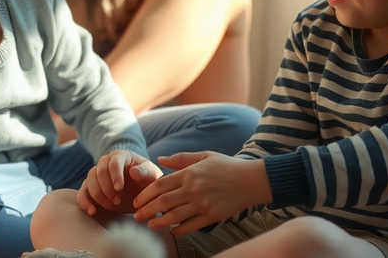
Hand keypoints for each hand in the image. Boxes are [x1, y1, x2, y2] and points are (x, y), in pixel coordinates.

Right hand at [77, 149, 161, 214]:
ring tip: (112, 206)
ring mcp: (96, 175)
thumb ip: (146, 172)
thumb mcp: (151, 176)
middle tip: (118, 201)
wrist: (139, 191)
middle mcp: (105, 163)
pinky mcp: (90, 189)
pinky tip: (92, 211)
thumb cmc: (147, 181)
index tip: (120, 189)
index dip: (115, 175)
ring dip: (99, 195)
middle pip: (99, 171)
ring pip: (90, 181)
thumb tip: (133, 171)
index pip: (114, 162)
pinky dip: (84, 202)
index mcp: (120, 156)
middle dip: (107, 188)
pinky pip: (82, 193)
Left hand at [132, 152, 268, 234]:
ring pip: (174, 216)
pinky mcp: (212, 216)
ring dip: (159, 222)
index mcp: (189, 173)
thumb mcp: (203, 156)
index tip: (136, 201)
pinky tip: (172, 230)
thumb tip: (160, 159)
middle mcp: (194, 189)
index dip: (145, 195)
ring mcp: (203, 204)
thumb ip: (180, 159)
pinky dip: (179, 229)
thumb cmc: (226, 166)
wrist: (251, 180)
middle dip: (147, 210)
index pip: (160, 185)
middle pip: (163, 202)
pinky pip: (191, 226)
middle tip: (136, 216)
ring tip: (149, 224)